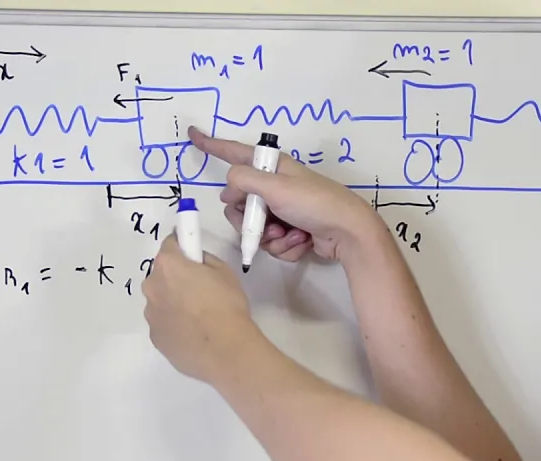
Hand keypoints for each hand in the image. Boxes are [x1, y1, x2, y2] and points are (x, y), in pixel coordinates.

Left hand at [142, 233, 262, 384]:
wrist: (226, 351)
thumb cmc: (227, 306)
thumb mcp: (224, 272)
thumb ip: (204, 261)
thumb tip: (195, 264)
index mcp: (168, 266)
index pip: (170, 245)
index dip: (184, 248)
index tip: (193, 256)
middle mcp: (152, 287)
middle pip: (161, 275)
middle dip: (176, 278)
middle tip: (200, 291)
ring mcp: (151, 315)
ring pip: (160, 301)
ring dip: (173, 304)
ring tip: (198, 319)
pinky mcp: (155, 338)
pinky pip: (163, 324)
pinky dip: (174, 326)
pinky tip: (194, 335)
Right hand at [187, 126, 388, 263]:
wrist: (348, 232)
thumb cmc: (314, 203)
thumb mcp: (275, 187)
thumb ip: (244, 181)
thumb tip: (228, 188)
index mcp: (271, 168)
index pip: (234, 152)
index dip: (212, 144)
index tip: (192, 134)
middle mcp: (275, 187)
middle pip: (239, 205)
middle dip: (249, 221)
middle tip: (266, 224)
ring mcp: (283, 210)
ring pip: (255, 229)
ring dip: (270, 238)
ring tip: (290, 235)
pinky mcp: (291, 231)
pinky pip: (272, 243)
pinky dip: (285, 246)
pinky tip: (302, 241)